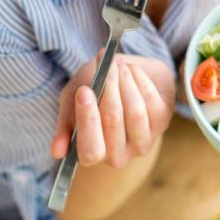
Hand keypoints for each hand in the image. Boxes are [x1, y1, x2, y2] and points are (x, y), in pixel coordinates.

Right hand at [51, 50, 175, 168]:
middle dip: (109, 89)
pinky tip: (132, 70)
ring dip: (125, 82)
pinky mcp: (162, 124)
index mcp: (92, 154)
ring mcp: (142, 142)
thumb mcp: (72, 101)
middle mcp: (119, 155)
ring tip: (118, 63)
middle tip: (105, 67)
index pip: (90, 150)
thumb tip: (56, 152)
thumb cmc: (94, 90)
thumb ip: (66, 122)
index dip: (88, 120)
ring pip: (135, 112)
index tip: (84, 90)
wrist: (125, 75)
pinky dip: (141, 80)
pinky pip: (152, 102)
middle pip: (113, 123)